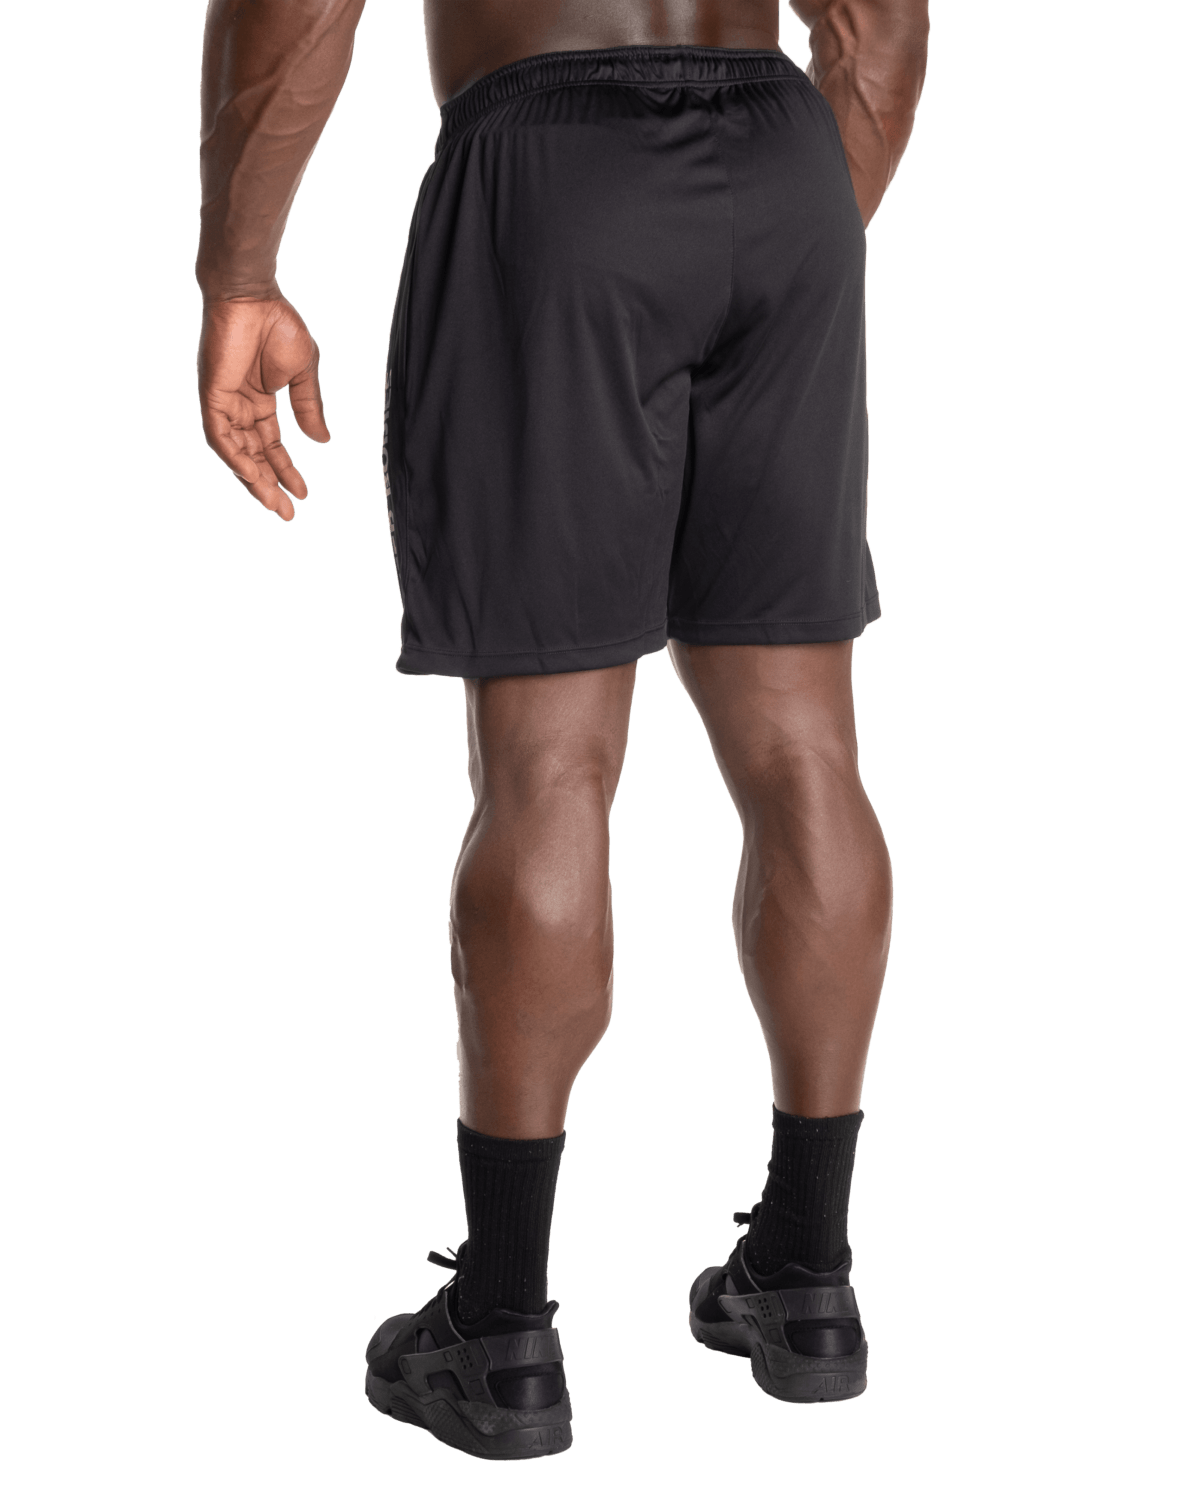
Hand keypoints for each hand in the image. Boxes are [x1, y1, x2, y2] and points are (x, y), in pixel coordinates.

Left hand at [197, 295, 330, 520]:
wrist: (253, 295)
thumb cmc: (278, 324)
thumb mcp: (303, 373)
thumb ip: (309, 408)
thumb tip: (322, 442)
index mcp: (260, 401)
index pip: (271, 446)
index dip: (286, 470)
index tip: (303, 494)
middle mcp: (240, 407)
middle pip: (253, 456)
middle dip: (269, 485)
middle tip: (286, 513)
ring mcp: (224, 403)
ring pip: (236, 453)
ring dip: (253, 479)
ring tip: (274, 502)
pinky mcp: (212, 395)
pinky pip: (220, 435)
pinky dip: (235, 457)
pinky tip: (252, 475)